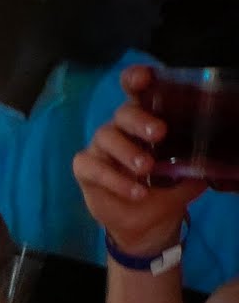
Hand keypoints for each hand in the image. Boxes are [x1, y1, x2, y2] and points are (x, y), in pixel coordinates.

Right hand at [73, 65, 205, 256]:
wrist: (147, 224)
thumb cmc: (166, 190)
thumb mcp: (190, 173)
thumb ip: (199, 159)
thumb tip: (217, 151)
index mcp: (146, 120)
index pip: (137, 92)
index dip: (136, 79)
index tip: (144, 78)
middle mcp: (121, 129)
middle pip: (122, 113)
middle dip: (140, 120)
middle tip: (159, 134)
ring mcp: (100, 148)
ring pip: (106, 137)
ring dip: (127, 152)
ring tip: (146, 168)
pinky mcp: (86, 169)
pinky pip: (94, 167)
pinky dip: (114, 179)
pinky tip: (136, 191)